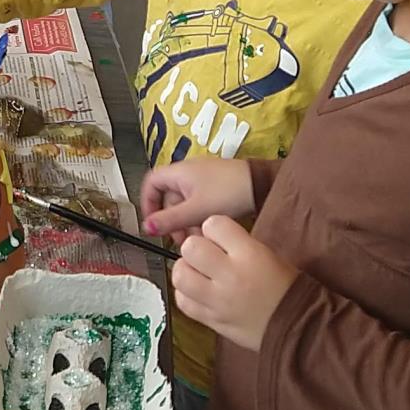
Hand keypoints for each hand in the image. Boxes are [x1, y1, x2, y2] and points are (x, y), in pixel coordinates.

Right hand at [140, 155, 258, 243]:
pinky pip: (199, 203)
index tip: (152, 222)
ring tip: (195, 237)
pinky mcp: (216, 186)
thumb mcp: (195, 211)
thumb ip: (169, 221)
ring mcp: (202, 179)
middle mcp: (188, 173)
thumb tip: (147, 228)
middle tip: (178, 238)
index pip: (151, 183)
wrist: (262, 185)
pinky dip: (198, 217)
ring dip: (186, 221)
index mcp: (179, 172)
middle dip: (171, 220)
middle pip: (168, 197)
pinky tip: (207, 230)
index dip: (147, 203)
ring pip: (184, 203)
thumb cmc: (231, 191)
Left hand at [170, 216, 296, 352]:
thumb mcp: (268, 254)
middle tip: (205, 255)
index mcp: (249, 254)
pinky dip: (186, 295)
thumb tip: (209, 236)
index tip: (220, 237)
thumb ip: (236, 244)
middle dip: (195, 248)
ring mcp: (218, 300)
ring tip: (198, 274)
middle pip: (190, 247)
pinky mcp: (212, 320)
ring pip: (180, 275)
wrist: (298, 326)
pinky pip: (183, 302)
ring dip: (186, 271)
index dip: (214, 228)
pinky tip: (198, 293)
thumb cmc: (285, 287)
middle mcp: (230, 275)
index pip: (213, 224)